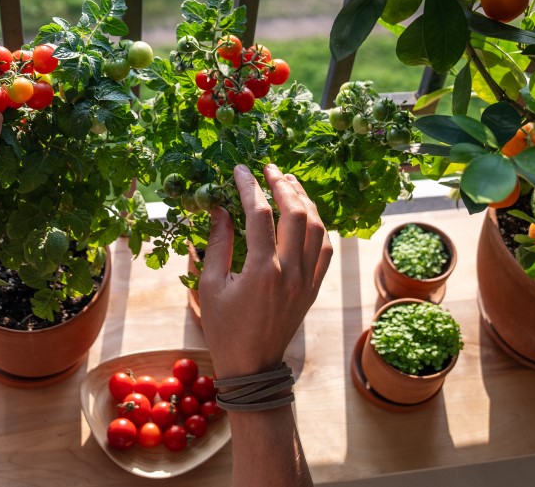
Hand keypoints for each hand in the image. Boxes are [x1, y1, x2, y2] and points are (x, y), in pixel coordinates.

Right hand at [199, 164, 332, 378]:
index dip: (249, 187)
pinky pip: (324, 250)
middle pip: (296, 214)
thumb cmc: (224, 328)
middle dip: (283, 185)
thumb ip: (218, 243)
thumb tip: (220, 208)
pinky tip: (306, 214)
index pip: (259, 215)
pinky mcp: (313, 288)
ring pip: (317, 229)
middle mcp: (290, 272)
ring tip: (289, 183)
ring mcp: (307, 280)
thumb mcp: (210, 285)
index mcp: (261, 271)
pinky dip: (318, 227)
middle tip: (269, 168)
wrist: (252, 366)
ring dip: (304, 201)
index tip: (241, 170)